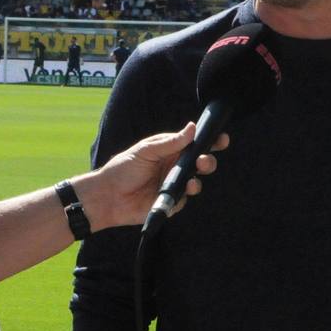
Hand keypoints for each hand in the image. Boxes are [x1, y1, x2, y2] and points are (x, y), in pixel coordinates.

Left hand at [79, 123, 230, 229]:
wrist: (108, 196)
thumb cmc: (123, 168)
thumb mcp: (146, 150)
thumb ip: (170, 142)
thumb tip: (192, 128)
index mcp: (170, 151)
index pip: (194, 145)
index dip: (210, 142)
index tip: (222, 139)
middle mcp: (174, 167)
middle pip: (200, 163)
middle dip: (208, 161)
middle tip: (204, 161)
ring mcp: (173, 185)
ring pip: (196, 181)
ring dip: (199, 178)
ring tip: (194, 177)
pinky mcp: (170, 202)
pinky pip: (184, 198)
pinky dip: (184, 194)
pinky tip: (181, 191)